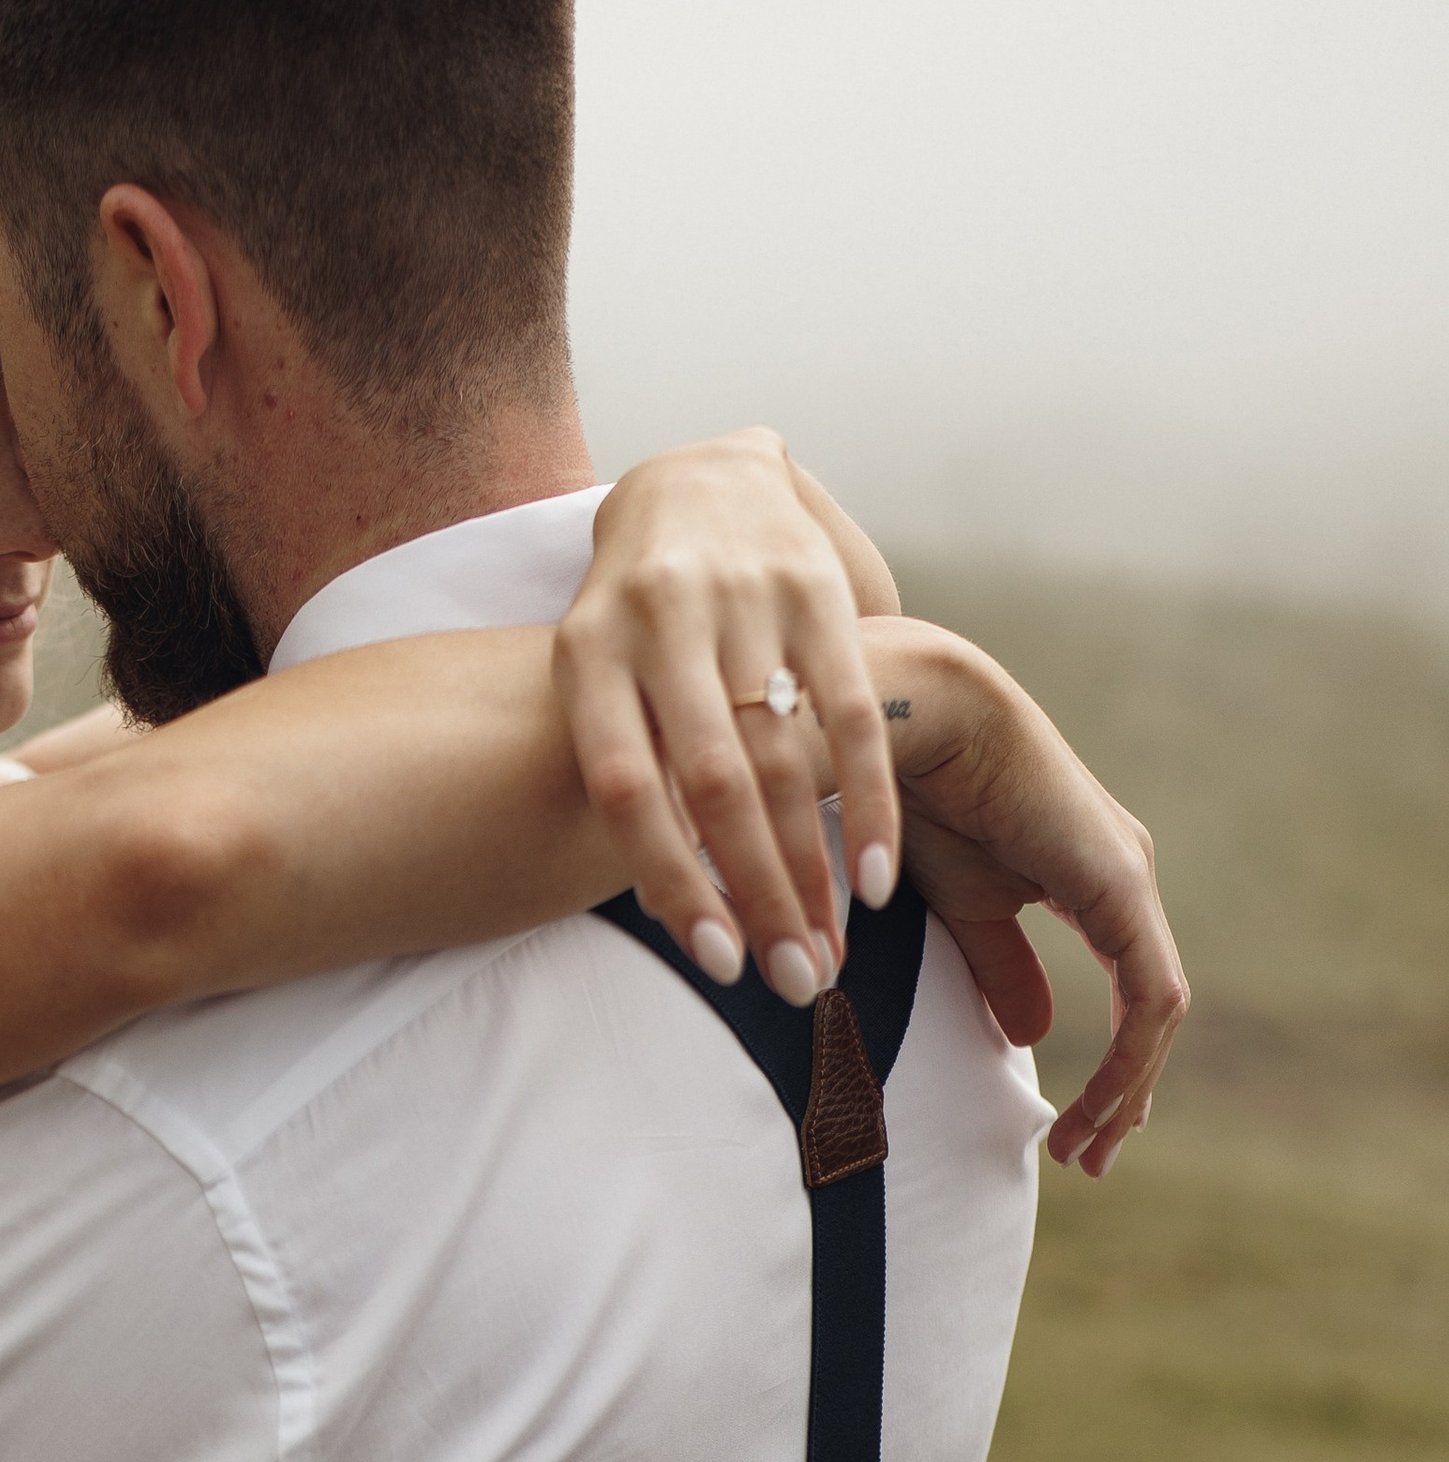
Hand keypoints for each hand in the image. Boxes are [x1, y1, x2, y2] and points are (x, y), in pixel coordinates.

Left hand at [552, 426, 899, 999]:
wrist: (694, 477)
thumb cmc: (634, 624)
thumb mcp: (596, 679)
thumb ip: (623, 768)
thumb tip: (665, 906)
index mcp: (586, 652)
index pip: (624, 789)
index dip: (670, 881)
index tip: (716, 962)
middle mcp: (660, 622)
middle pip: (713, 786)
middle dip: (758, 895)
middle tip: (794, 984)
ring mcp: (741, 600)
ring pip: (785, 760)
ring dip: (812, 871)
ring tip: (828, 952)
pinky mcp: (814, 589)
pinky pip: (852, 715)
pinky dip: (869, 804)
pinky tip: (876, 881)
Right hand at [876, 622, 1187, 1174]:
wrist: (908, 725)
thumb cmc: (914, 804)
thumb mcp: (960, 909)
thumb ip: (1001, 969)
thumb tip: (1031, 1034)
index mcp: (1093, 880)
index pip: (1128, 991)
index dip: (1111, 1069)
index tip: (1072, 1133)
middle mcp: (1124, 877)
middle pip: (1151, 1011)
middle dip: (1126, 1095)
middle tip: (1086, 1160)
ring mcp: (1128, 879)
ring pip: (1157, 1013)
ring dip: (1128, 1090)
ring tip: (1084, 1148)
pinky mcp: (1119, 886)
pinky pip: (1149, 997)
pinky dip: (1126, 1061)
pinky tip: (1092, 1104)